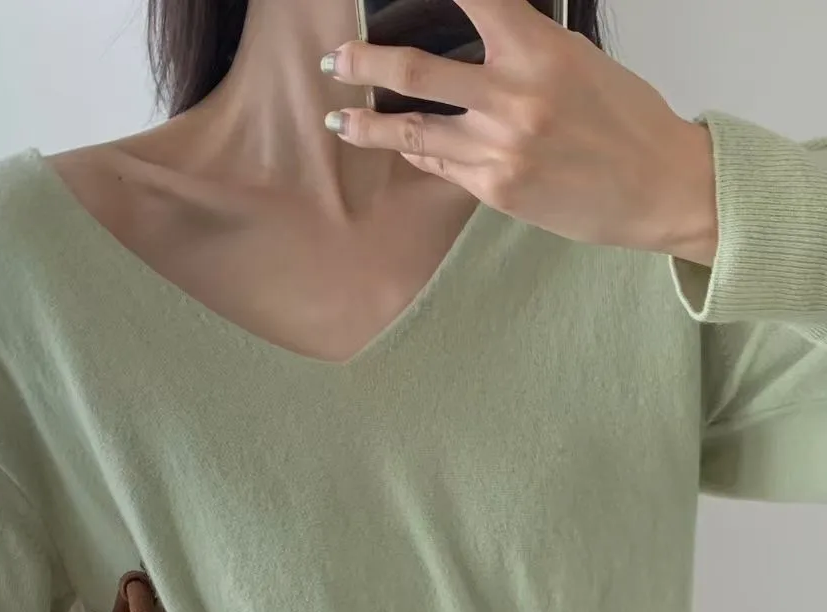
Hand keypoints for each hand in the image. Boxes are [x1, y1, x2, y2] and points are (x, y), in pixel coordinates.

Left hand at [321, 0, 718, 263]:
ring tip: (338, 119)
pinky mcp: (496, 189)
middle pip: (414, 72)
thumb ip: (521, 48)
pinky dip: (416, 152)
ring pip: (412, 132)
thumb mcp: (577, 60)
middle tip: (337, 57)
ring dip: (367, 126)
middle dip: (365, 62)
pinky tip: (398, 144)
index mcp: (537, 49)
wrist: (658, 186)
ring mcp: (499, 148)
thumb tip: (472, 37)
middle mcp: (512, 97)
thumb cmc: (625, 119)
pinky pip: (440, 165)